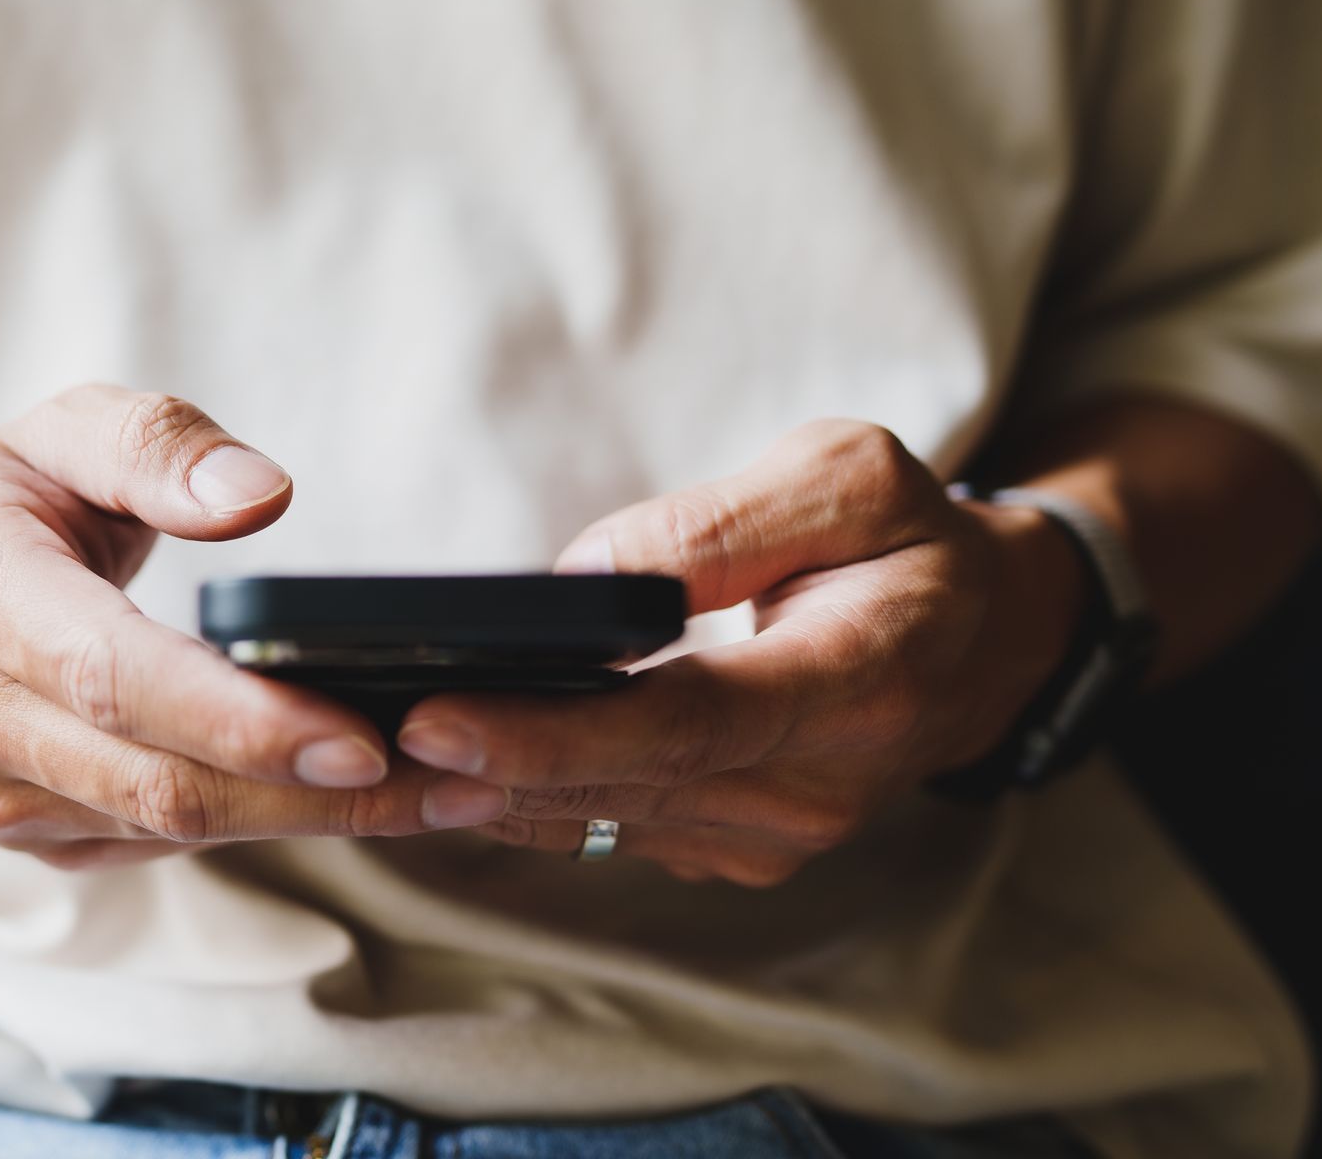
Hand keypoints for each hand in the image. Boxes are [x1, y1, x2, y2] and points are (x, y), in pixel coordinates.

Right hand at [0, 384, 503, 868]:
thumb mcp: (61, 428)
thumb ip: (158, 443)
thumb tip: (263, 495)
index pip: (113, 676)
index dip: (240, 717)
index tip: (365, 734)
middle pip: (160, 779)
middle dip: (316, 791)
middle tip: (457, 779)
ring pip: (171, 827)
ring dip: (313, 819)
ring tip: (445, 793)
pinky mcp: (33, 837)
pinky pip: (162, 843)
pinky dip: (267, 822)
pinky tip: (360, 797)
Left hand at [395, 420, 1086, 886]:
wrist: (981, 643)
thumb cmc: (911, 542)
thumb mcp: (849, 478)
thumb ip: (722, 524)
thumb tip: (582, 582)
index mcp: (852, 685)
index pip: (681, 724)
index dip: (552, 732)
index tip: (435, 720)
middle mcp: (810, 789)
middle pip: (618, 786)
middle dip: (475, 767)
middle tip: (339, 738)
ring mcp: (771, 835)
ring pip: (600, 821)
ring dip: (479, 794)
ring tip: (354, 754)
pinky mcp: (732, 844)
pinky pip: (610, 829)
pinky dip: (521, 800)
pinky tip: (436, 767)